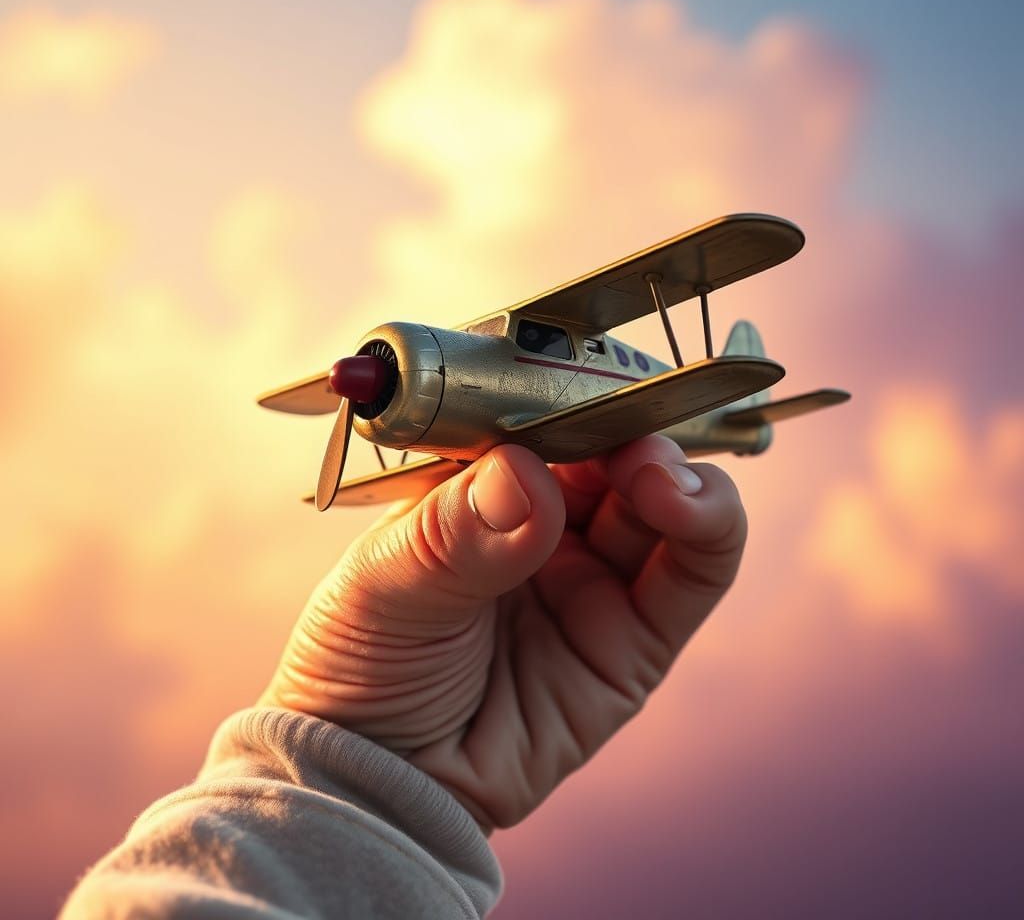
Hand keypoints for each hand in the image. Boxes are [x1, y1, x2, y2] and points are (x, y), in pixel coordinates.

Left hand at [260, 435, 746, 829]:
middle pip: (616, 451)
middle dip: (630, 426)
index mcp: (483, 491)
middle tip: (624, 424)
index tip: (584, 377)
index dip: (572, 394)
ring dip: (675, 469)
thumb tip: (524, 475)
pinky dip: (706, 524)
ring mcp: (595, 578)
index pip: (545, 420)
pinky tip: (678, 500)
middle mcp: (546, 527)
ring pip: (668, 501)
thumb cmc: (362, 669)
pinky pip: (694, 571)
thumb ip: (456, 534)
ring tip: (650, 469)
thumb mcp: (386, 587)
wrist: (375, 785)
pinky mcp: (637, 640)